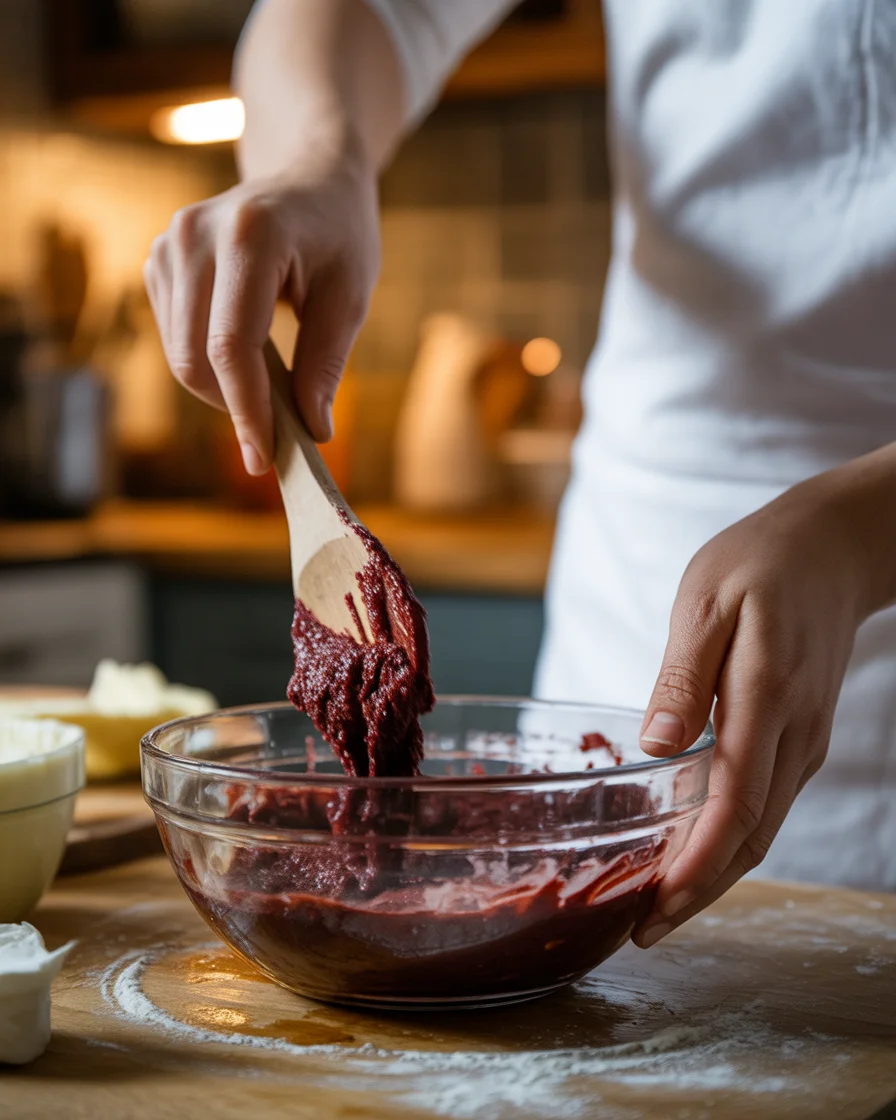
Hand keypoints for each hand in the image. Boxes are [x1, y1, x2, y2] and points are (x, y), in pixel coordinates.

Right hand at [143, 137, 378, 473]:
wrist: (309, 178)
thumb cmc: (339, 235)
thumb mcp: (350, 297)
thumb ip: (326, 364)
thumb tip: (311, 430)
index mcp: (250, 235)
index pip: (232, 344)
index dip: (246, 409)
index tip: (265, 458)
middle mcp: (195, 234)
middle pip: (195, 356)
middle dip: (235, 408)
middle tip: (278, 437)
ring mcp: (169, 244)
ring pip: (180, 355)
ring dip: (223, 389)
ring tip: (273, 387)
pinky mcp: (159, 260)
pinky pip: (175, 338)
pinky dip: (210, 366)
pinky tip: (248, 357)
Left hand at [632, 462, 883, 947]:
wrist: (835, 548)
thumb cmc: (760, 562)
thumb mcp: (708, 601)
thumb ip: (683, 676)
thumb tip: (656, 745)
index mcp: (766, 698)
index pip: (735, 805)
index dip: (695, 867)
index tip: (655, 910)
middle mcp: (794, 733)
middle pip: (751, 836)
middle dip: (699, 891)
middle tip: (644, 931)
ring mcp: (803, 739)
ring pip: (762, 827)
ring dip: (714, 872)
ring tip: (658, 904)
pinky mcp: (798, 736)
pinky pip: (764, 801)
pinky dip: (729, 837)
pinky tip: (690, 846)